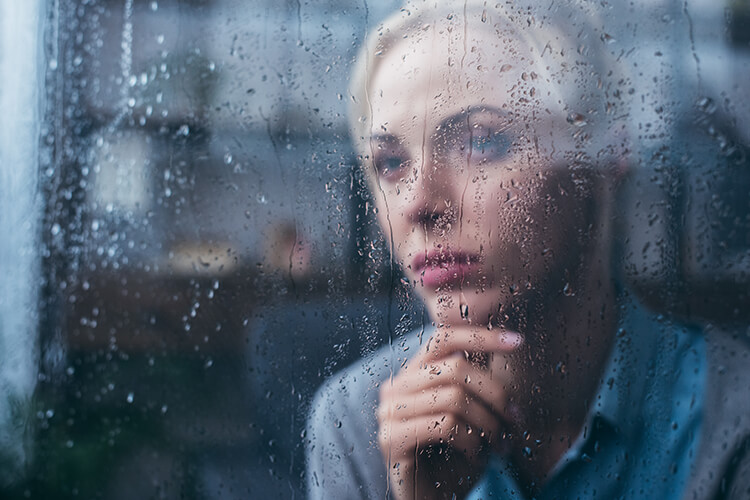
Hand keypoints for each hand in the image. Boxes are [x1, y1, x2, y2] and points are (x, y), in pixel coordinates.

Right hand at [377, 327, 521, 499]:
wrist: (435, 499)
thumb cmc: (455, 456)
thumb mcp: (471, 412)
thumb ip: (476, 379)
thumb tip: (505, 341)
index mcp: (414, 373)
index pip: (444, 338)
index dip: (481, 335)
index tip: (518, 341)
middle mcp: (396, 387)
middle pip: (455, 367)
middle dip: (496, 393)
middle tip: (515, 419)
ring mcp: (389, 412)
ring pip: (454, 397)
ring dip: (488, 423)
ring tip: (500, 444)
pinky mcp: (391, 439)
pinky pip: (445, 426)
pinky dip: (472, 441)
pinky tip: (476, 456)